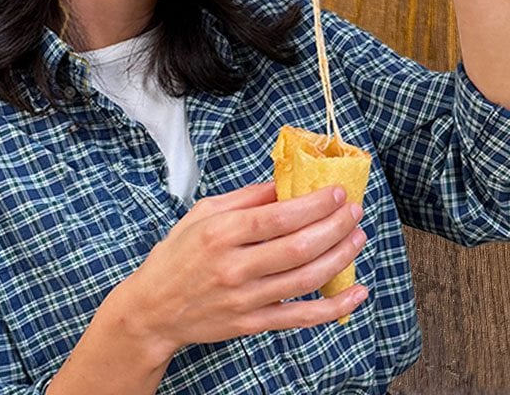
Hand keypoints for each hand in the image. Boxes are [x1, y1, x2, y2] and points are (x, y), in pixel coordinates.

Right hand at [106, 182, 366, 358]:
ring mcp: (244, 298)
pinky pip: (302, 317)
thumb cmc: (175, 257)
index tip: (337, 193)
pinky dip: (335, 307)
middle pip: (299, 245)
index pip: (277, 216)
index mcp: (219, 234)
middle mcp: (233, 266)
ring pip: (307, 278)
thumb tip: (283, 185)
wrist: (152, 310)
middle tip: (354, 212)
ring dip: (340, 257)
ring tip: (358, 238)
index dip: (314, 204)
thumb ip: (242, 199)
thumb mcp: (199, 216)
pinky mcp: (252, 324)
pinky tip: (358, 292)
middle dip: (335, 226)